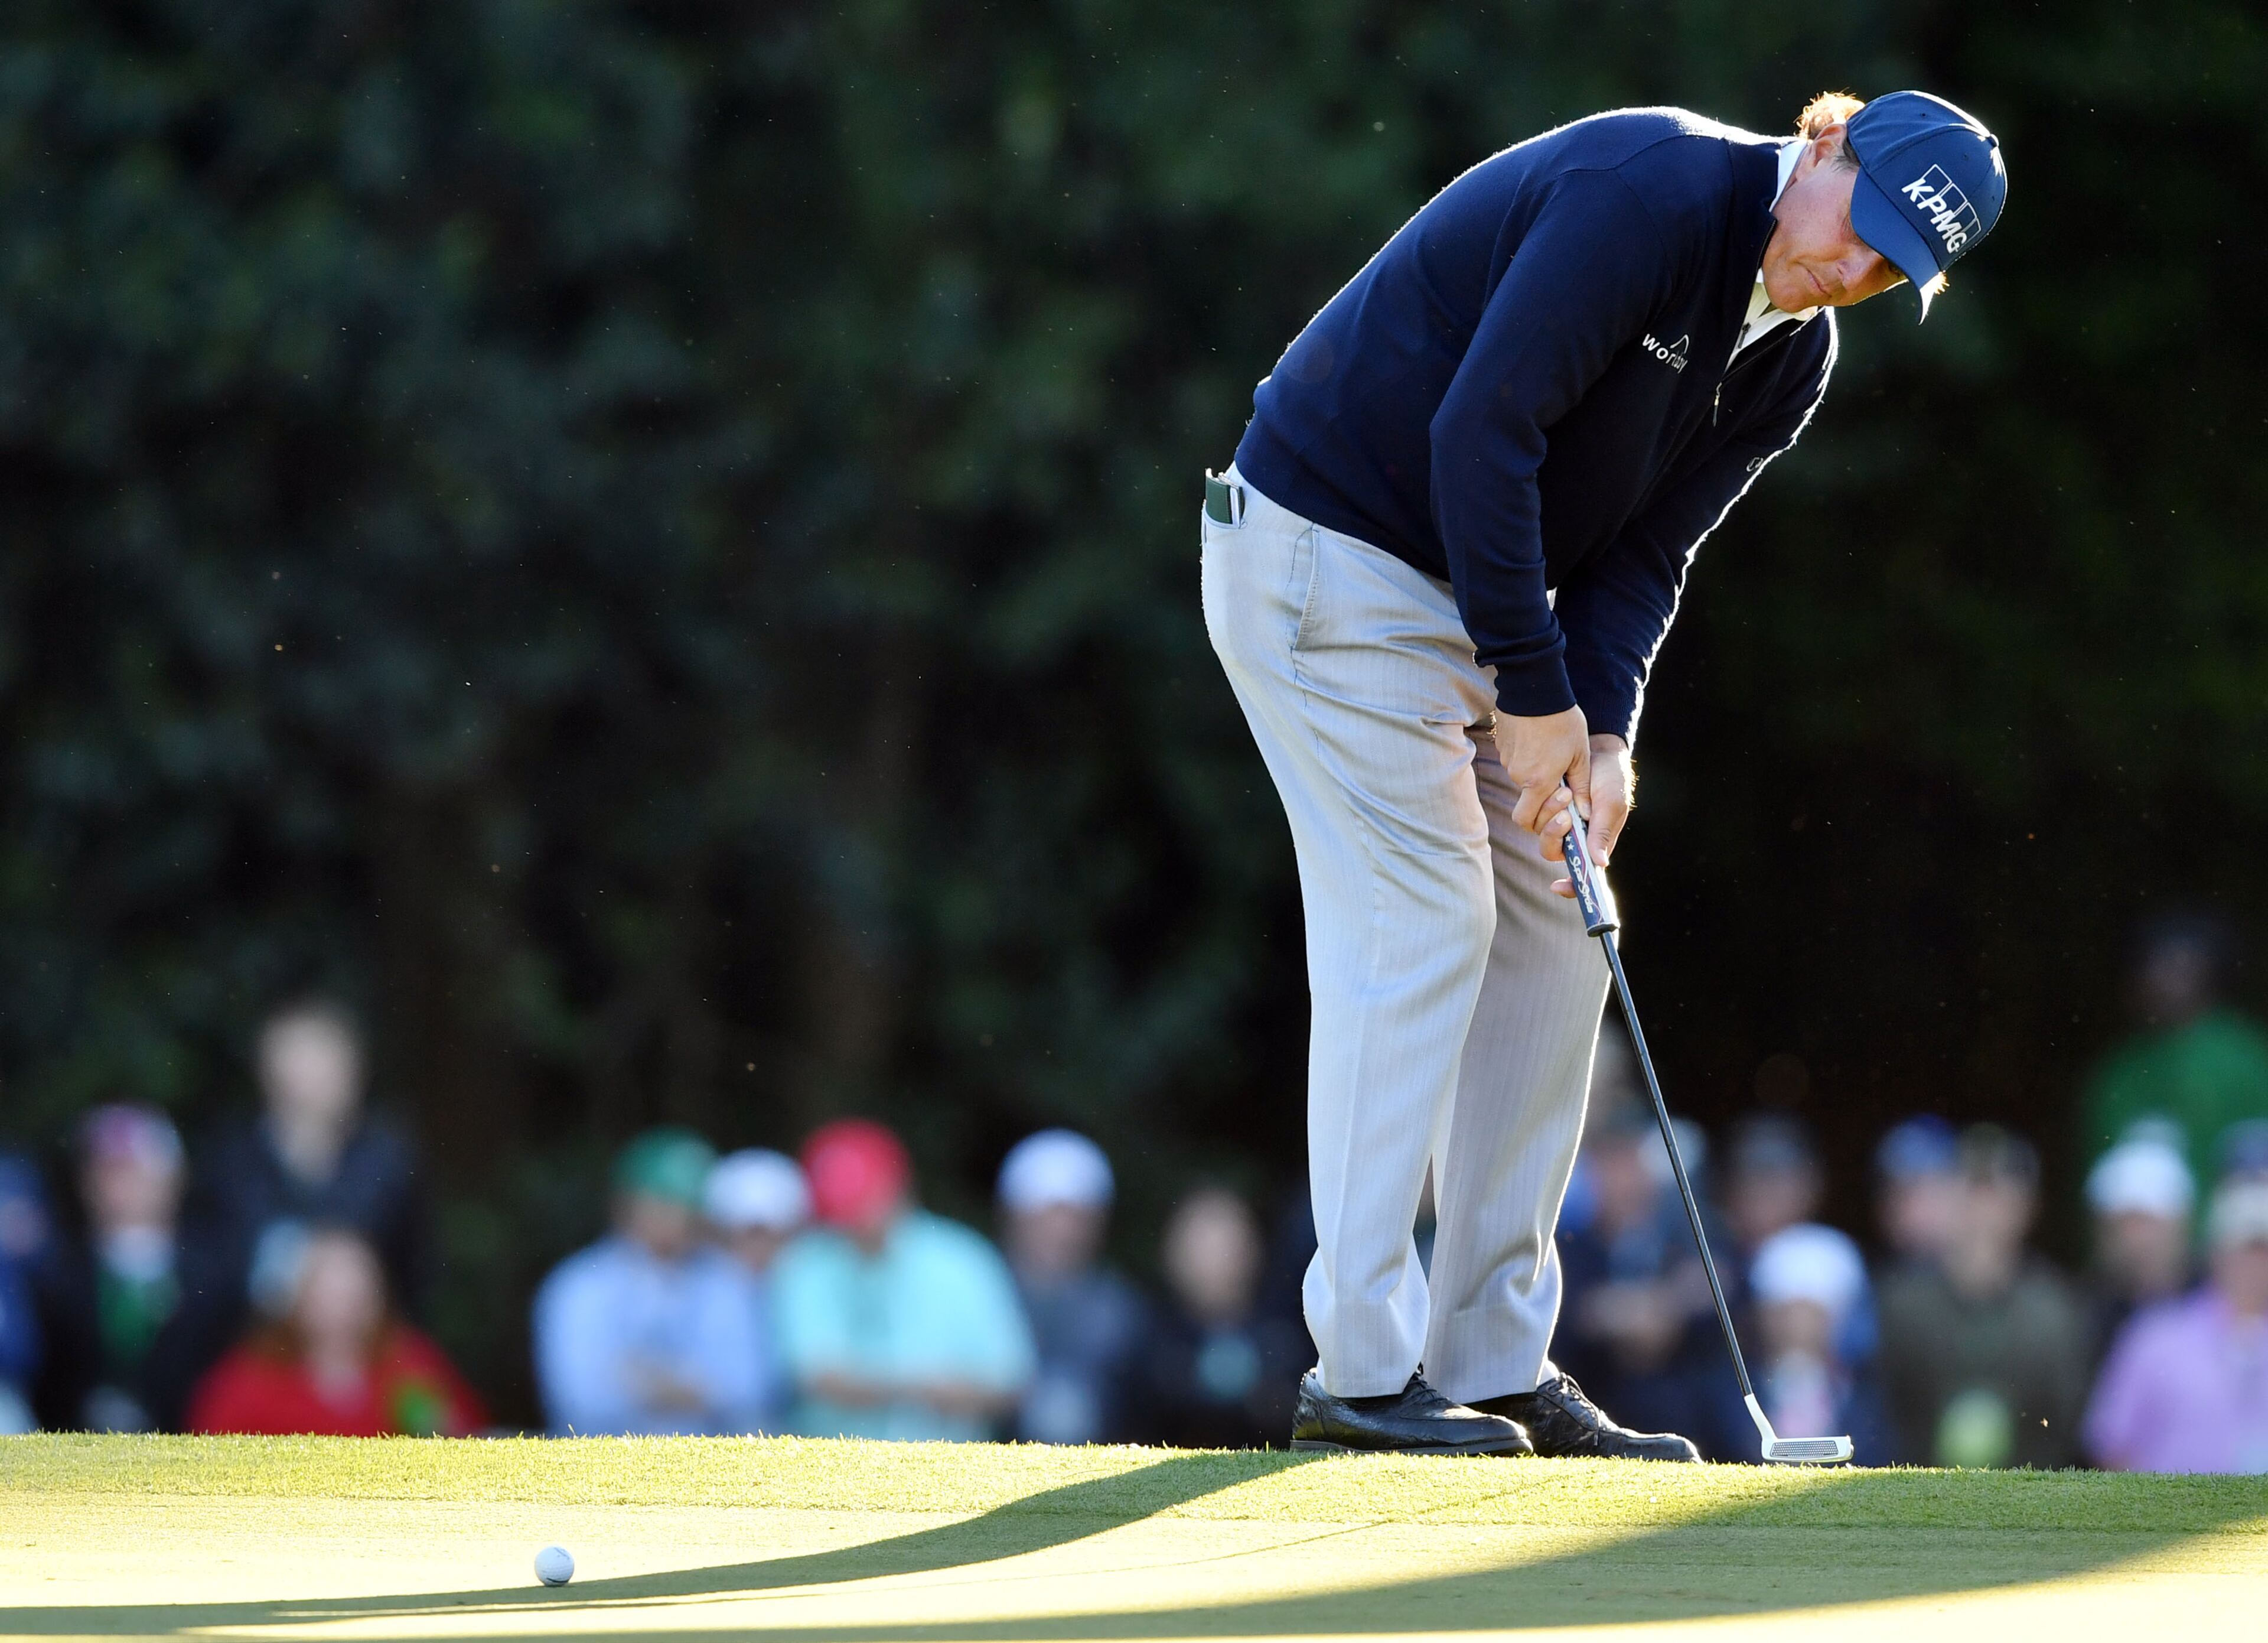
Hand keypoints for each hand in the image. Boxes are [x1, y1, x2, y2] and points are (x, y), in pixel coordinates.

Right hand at [1498, 705, 1589, 845]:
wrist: (1534, 686)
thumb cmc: (1562, 720)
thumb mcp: (1580, 755)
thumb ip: (1581, 787)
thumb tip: (1583, 814)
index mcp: (1538, 781)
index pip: (1527, 820)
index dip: (1541, 819)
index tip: (1563, 803)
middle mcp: (1517, 775)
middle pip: (1526, 799)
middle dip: (1543, 796)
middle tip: (1562, 779)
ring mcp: (1506, 759)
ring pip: (1522, 778)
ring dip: (1537, 773)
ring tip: (1553, 750)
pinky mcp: (1502, 746)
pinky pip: (1515, 760)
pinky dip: (1528, 757)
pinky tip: (1540, 739)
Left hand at [1548, 734, 1632, 898]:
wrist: (1598, 749)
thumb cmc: (1611, 778)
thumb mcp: (1611, 804)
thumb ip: (1603, 832)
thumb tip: (1600, 864)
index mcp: (1594, 843)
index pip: (1581, 873)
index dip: (1571, 885)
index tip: (1556, 886)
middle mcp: (1574, 836)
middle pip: (1553, 851)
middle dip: (1554, 836)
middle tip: (1565, 814)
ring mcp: (1559, 820)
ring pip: (1541, 832)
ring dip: (1549, 816)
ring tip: (1563, 792)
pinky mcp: (1545, 805)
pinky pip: (1534, 813)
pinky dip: (1542, 803)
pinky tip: (1555, 787)